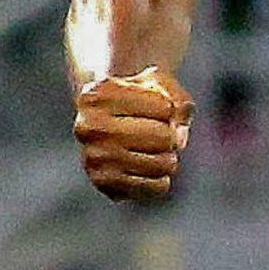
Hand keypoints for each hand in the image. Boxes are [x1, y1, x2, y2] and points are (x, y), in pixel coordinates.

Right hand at [74, 66, 192, 202]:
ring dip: (169, 158)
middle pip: (163, 137)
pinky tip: (151, 169)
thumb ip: (178, 101)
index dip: (169, 108)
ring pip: (161, 163)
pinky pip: (156, 186)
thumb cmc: (135, 97)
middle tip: (160, 133)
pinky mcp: (103, 183)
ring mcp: (94, 157)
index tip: (155, 107)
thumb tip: (179, 138)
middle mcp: (89, 126)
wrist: (101, 120)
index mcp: (99, 94)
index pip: (164, 107)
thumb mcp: (158, 82)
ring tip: (157, 151)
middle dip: (171, 135)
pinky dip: (162, 179)